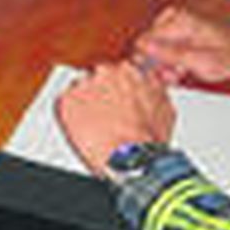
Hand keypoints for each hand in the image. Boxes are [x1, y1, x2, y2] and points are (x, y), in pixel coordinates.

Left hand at [56, 61, 176, 176]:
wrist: (128, 158)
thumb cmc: (146, 139)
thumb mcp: (165, 109)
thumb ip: (154, 90)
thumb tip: (152, 87)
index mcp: (130, 71)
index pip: (117, 70)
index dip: (116, 87)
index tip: (116, 98)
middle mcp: (106, 72)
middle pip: (97, 76)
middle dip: (99, 92)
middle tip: (104, 113)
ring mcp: (84, 84)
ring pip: (80, 88)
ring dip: (84, 102)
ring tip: (94, 124)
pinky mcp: (67, 100)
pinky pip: (65, 103)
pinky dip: (70, 114)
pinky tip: (82, 128)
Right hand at [133, 5, 229, 84]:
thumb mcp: (202, 61)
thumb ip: (170, 54)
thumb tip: (141, 48)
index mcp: (177, 20)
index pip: (142, 42)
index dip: (147, 64)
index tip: (157, 78)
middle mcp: (172, 18)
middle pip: (147, 46)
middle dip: (156, 66)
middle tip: (173, 78)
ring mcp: (173, 23)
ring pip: (154, 50)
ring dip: (164, 66)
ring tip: (180, 74)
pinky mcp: (176, 31)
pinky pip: (162, 49)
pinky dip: (169, 63)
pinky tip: (180, 71)